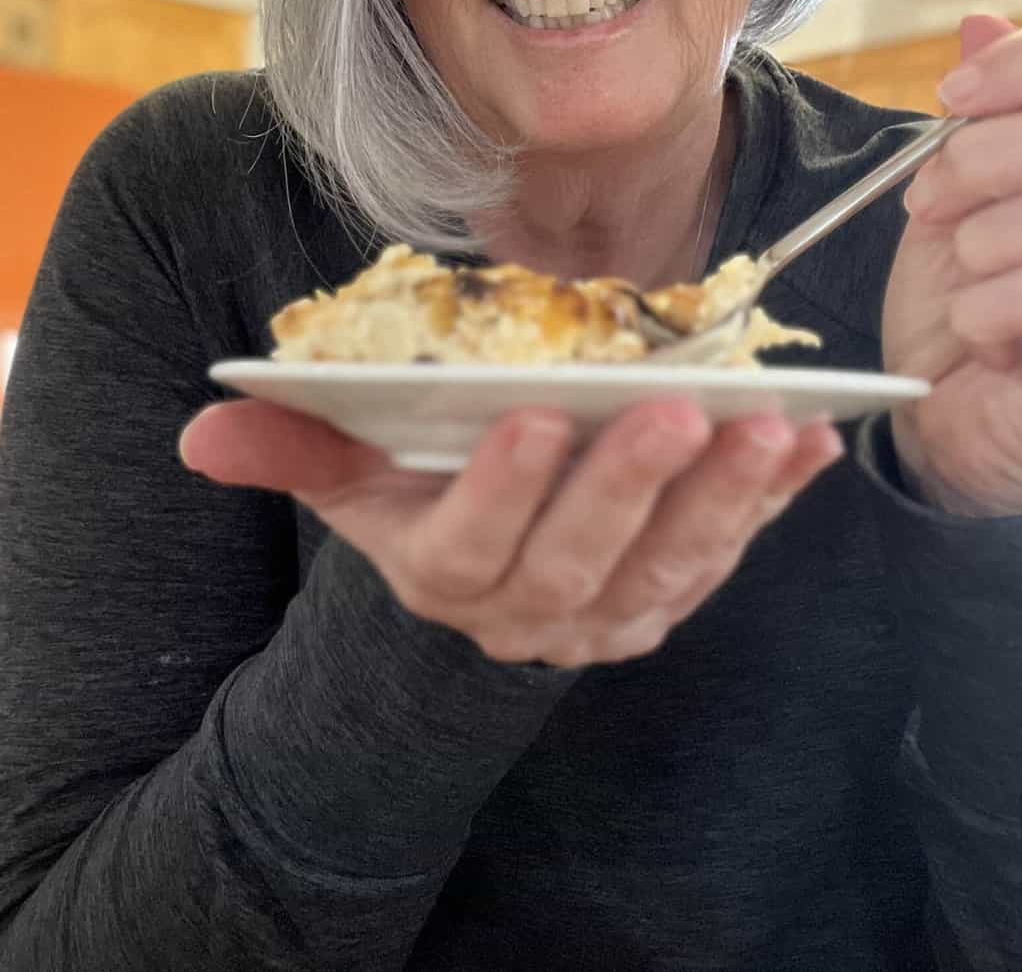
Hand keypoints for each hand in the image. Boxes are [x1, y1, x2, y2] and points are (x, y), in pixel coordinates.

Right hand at [179, 395, 841, 666]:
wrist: (496, 558)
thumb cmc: (422, 489)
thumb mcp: (355, 470)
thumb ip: (296, 447)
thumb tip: (205, 429)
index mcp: (445, 573)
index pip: (469, 544)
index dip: (502, 487)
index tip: (536, 414)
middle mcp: (531, 614)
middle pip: (582, 563)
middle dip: (629, 487)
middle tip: (672, 410)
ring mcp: (613, 615)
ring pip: (671, 568)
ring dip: (724, 497)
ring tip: (768, 425)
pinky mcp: (676, 596)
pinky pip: (731, 555)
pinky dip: (773, 503)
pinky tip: (810, 443)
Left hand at [883, 14, 1021, 516]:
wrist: (950, 428)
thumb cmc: (961, 314)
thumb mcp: (949, 202)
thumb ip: (976, 119)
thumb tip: (981, 24)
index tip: (951, 95)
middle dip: (983, 159)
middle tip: (926, 203)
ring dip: (987, 237)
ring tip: (961, 274)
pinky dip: (991, 307)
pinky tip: (975, 330)